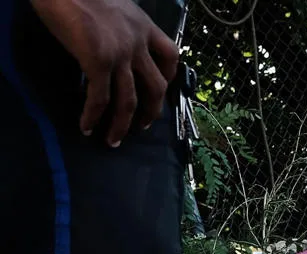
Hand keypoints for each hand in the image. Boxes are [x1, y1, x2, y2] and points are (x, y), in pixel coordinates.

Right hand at [31, 0, 179, 146]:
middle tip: (142, 126)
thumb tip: (110, 43)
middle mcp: (138, 43)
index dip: (168, 78)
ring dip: (122, 124)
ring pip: (130, 100)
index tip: (160, 92)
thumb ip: (120, 27)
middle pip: (156, 86)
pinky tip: (87, 127)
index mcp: (145, 26)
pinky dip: (94, 116)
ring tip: (114, 140)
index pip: (170, 56)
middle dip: (151, 111)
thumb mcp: (113, 7)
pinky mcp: (99, 62)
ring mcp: (121, 55)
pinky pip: (100, 98)